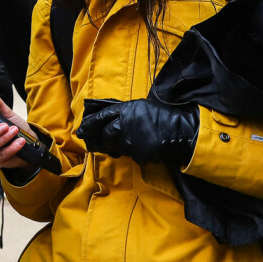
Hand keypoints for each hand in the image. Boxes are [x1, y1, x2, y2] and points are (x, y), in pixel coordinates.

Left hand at [75, 98, 198, 163]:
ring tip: (132, 141)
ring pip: (118, 147)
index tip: (81, 131)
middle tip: (105, 141)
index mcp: (125, 110)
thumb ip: (123, 111)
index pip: (101, 117)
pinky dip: (135, 152)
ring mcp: (131, 142)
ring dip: (120, 146)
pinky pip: (131, 156)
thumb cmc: (162, 115)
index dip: (89, 124)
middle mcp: (125, 126)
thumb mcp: (140, 105)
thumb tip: (106, 117)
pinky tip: (144, 146)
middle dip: (106, 139)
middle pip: (106, 135)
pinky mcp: (138, 155)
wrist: (181, 129)